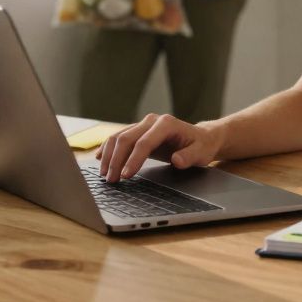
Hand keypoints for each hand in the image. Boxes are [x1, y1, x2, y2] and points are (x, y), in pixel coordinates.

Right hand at [95, 113, 224, 181]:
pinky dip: (107, 148)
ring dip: (109, 156)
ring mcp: (143, 124)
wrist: (201, 137)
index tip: (126, 176)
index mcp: (166, 124)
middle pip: (127, 139)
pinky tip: (100, 158)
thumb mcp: (201, 153)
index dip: (134, 159)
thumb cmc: (201, 146)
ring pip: (118, 137)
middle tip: (111, 180)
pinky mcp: (137, 131)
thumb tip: (177, 160)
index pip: (144, 142)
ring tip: (105, 175)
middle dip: (116, 160)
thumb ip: (190, 156)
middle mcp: (152, 121)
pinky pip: (118, 137)